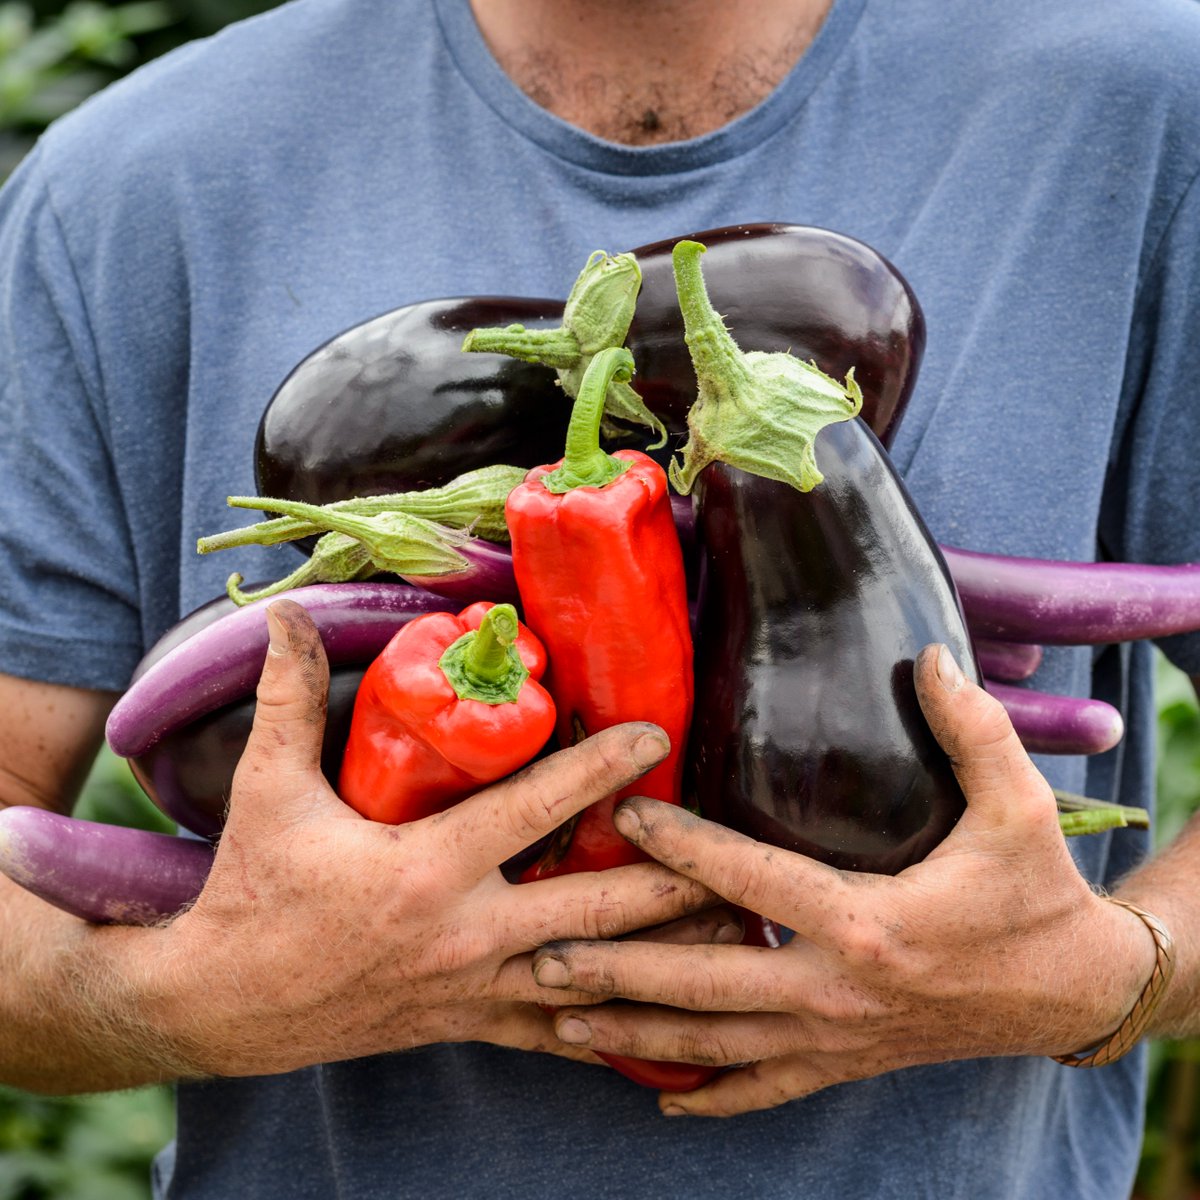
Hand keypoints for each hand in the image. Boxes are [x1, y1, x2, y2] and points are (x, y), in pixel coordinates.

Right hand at [136, 599, 717, 1077]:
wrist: (223, 1007)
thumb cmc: (253, 894)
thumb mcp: (266, 791)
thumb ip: (288, 701)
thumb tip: (284, 616)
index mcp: (427, 871)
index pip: (534, 810)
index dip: (601, 767)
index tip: (658, 735)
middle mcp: (467, 935)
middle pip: (598, 906)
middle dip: (673, 879)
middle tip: (733, 846)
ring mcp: (477, 989)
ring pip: (598, 978)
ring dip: (667, 955)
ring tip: (736, 931)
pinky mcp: (472, 1024)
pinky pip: (560, 1035)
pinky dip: (618, 1027)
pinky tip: (670, 1023)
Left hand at [529, 644, 1157, 1115]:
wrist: (1070, 994)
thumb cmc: (1037, 896)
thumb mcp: (1020, 807)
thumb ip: (972, 729)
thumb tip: (927, 655)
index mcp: (866, 923)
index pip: (750, 880)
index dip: (681, 846)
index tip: (620, 815)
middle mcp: (835, 990)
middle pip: (704, 982)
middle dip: (618, 969)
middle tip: (541, 955)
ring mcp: (833, 1038)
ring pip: (715, 1046)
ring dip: (635, 1036)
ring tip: (561, 1023)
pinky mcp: (843, 1064)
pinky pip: (764, 1090)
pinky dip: (711, 1097)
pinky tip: (663, 1102)